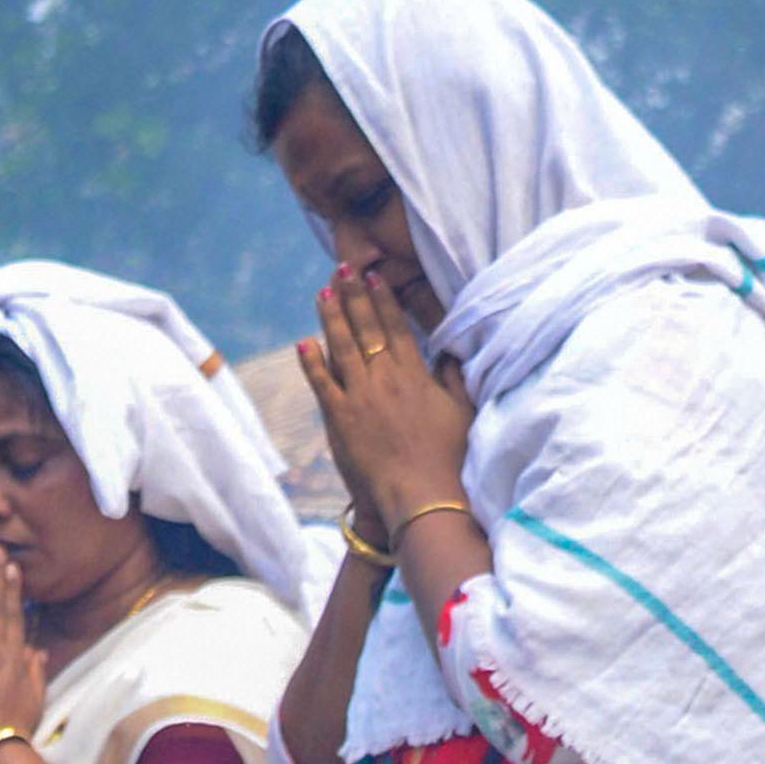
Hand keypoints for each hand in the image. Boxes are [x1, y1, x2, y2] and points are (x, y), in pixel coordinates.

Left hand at [297, 267, 473, 535]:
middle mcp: (384, 378)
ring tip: (322, 292)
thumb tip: (450, 354)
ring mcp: (359, 397)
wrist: (421, 494)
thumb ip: (453, 379)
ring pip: (340, 347)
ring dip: (330, 317)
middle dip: (353, 295)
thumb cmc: (448, 457)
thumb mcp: (461, 412)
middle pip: (365, 328)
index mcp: (413, 374)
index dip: (383, 300)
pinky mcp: (340, 419)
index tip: (375, 278)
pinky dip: (311, 362)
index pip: (395, 327)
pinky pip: (322, 384)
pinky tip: (303, 342)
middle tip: (343, 268)